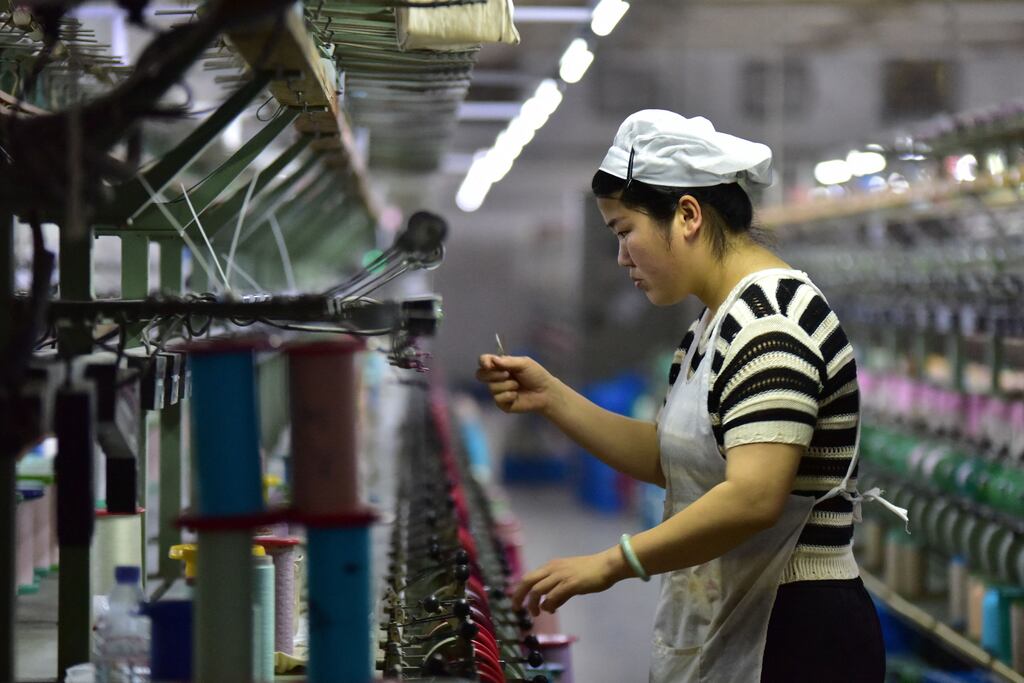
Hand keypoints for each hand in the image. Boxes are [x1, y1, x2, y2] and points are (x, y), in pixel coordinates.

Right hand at [475, 354, 559, 414]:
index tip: (489, 365)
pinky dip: (508, 395)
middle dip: (494, 375)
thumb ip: (508, 361)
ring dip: (506, 385)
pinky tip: (516, 395)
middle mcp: (496, 378)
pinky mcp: (501, 403)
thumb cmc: (536, 375)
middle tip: (507, 374)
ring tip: (518, 386)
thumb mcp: (524, 363)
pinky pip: (497, 398)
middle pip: (481, 375)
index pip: (484, 361)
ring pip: (491, 387)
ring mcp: (498, 391)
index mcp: (500, 365)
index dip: (483, 362)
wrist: (545, 392)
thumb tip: (492, 360)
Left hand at [511, 547, 629, 615]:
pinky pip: (553, 596)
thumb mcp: (569, 576)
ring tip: (536, 613)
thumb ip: (558, 588)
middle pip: (528, 581)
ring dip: (533, 604)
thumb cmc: (590, 571)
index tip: (517, 601)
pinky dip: (548, 605)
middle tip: (516, 608)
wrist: (607, 565)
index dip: (520, 590)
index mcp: (551, 566)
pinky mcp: (571, 584)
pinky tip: (552, 610)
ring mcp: (561, 576)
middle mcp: (553, 569)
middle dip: (518, 595)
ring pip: (537, 590)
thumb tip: (549, 604)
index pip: (529, 576)